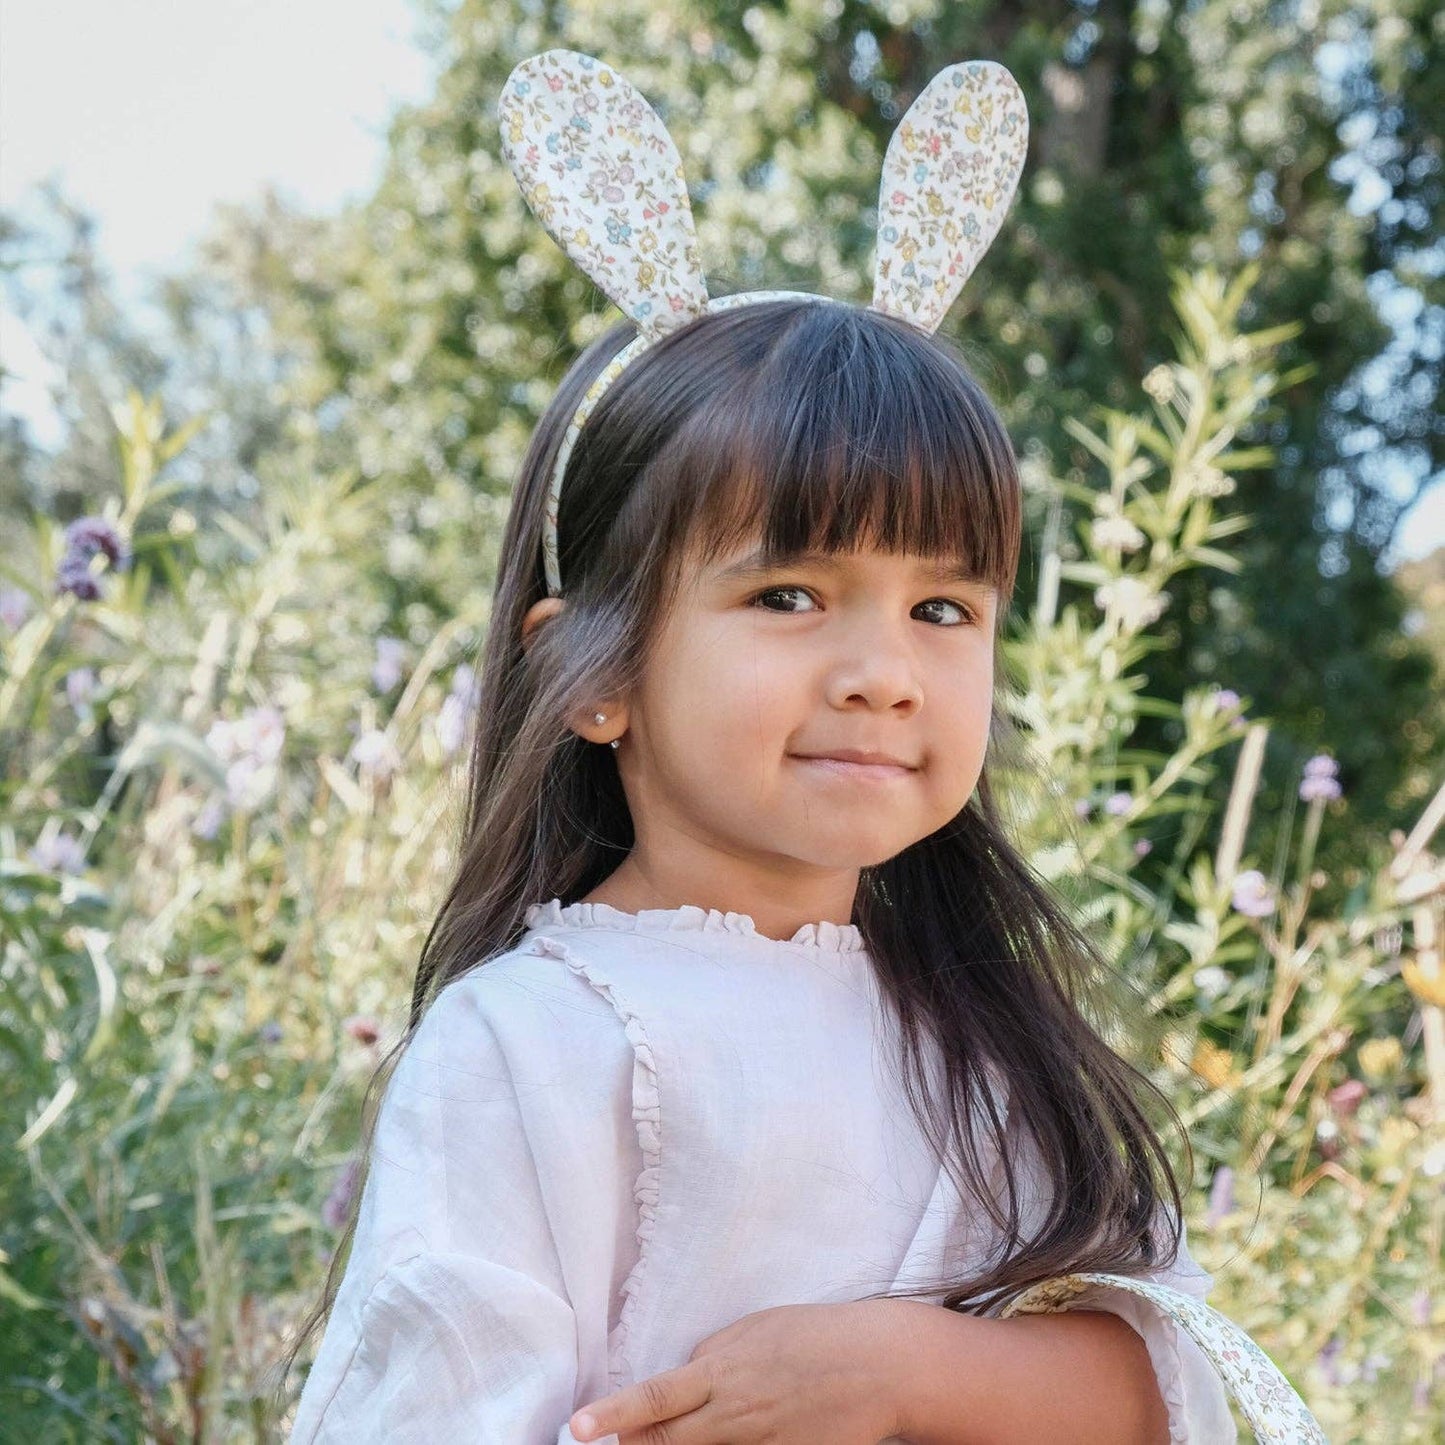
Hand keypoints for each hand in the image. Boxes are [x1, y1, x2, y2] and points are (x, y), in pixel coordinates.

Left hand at [568, 1300, 907, 1443]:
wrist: (879, 1364)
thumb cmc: (815, 1336)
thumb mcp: (755, 1327)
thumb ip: (714, 1355)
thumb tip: (685, 1375)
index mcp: (723, 1371)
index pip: (655, 1396)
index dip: (613, 1414)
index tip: (577, 1427)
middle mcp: (734, 1414)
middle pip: (666, 1443)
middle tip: (606, 1439)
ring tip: (666, 1436)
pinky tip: (726, 1437)